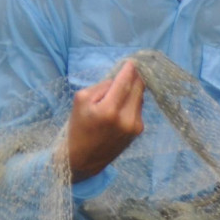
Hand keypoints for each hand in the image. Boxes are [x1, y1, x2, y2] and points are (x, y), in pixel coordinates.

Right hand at [66, 59, 144, 181]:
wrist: (83, 158)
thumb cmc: (79, 127)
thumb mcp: (81, 100)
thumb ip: (102, 86)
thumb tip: (120, 78)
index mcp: (109, 110)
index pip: (126, 82)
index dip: (130, 69)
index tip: (132, 61)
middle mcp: (126, 118)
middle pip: (138, 87)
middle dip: (135, 77)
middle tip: (131, 69)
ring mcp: (134, 126)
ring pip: (140, 97)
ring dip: (134, 89)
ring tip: (120, 92)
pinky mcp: (138, 131)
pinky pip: (139, 108)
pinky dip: (133, 102)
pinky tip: (122, 106)